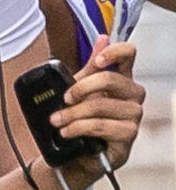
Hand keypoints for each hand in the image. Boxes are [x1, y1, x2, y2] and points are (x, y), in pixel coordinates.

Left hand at [53, 41, 145, 180]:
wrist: (75, 152)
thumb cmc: (81, 119)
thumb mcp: (80, 91)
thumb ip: (89, 67)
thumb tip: (102, 37)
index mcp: (121, 79)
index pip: (129, 55)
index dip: (115, 52)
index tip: (96, 61)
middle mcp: (132, 95)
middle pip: (112, 79)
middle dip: (81, 88)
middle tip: (64, 98)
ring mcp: (133, 115)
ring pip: (102, 106)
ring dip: (72, 113)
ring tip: (56, 120)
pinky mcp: (128, 134)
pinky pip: (102, 126)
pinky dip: (79, 128)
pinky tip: (66, 132)